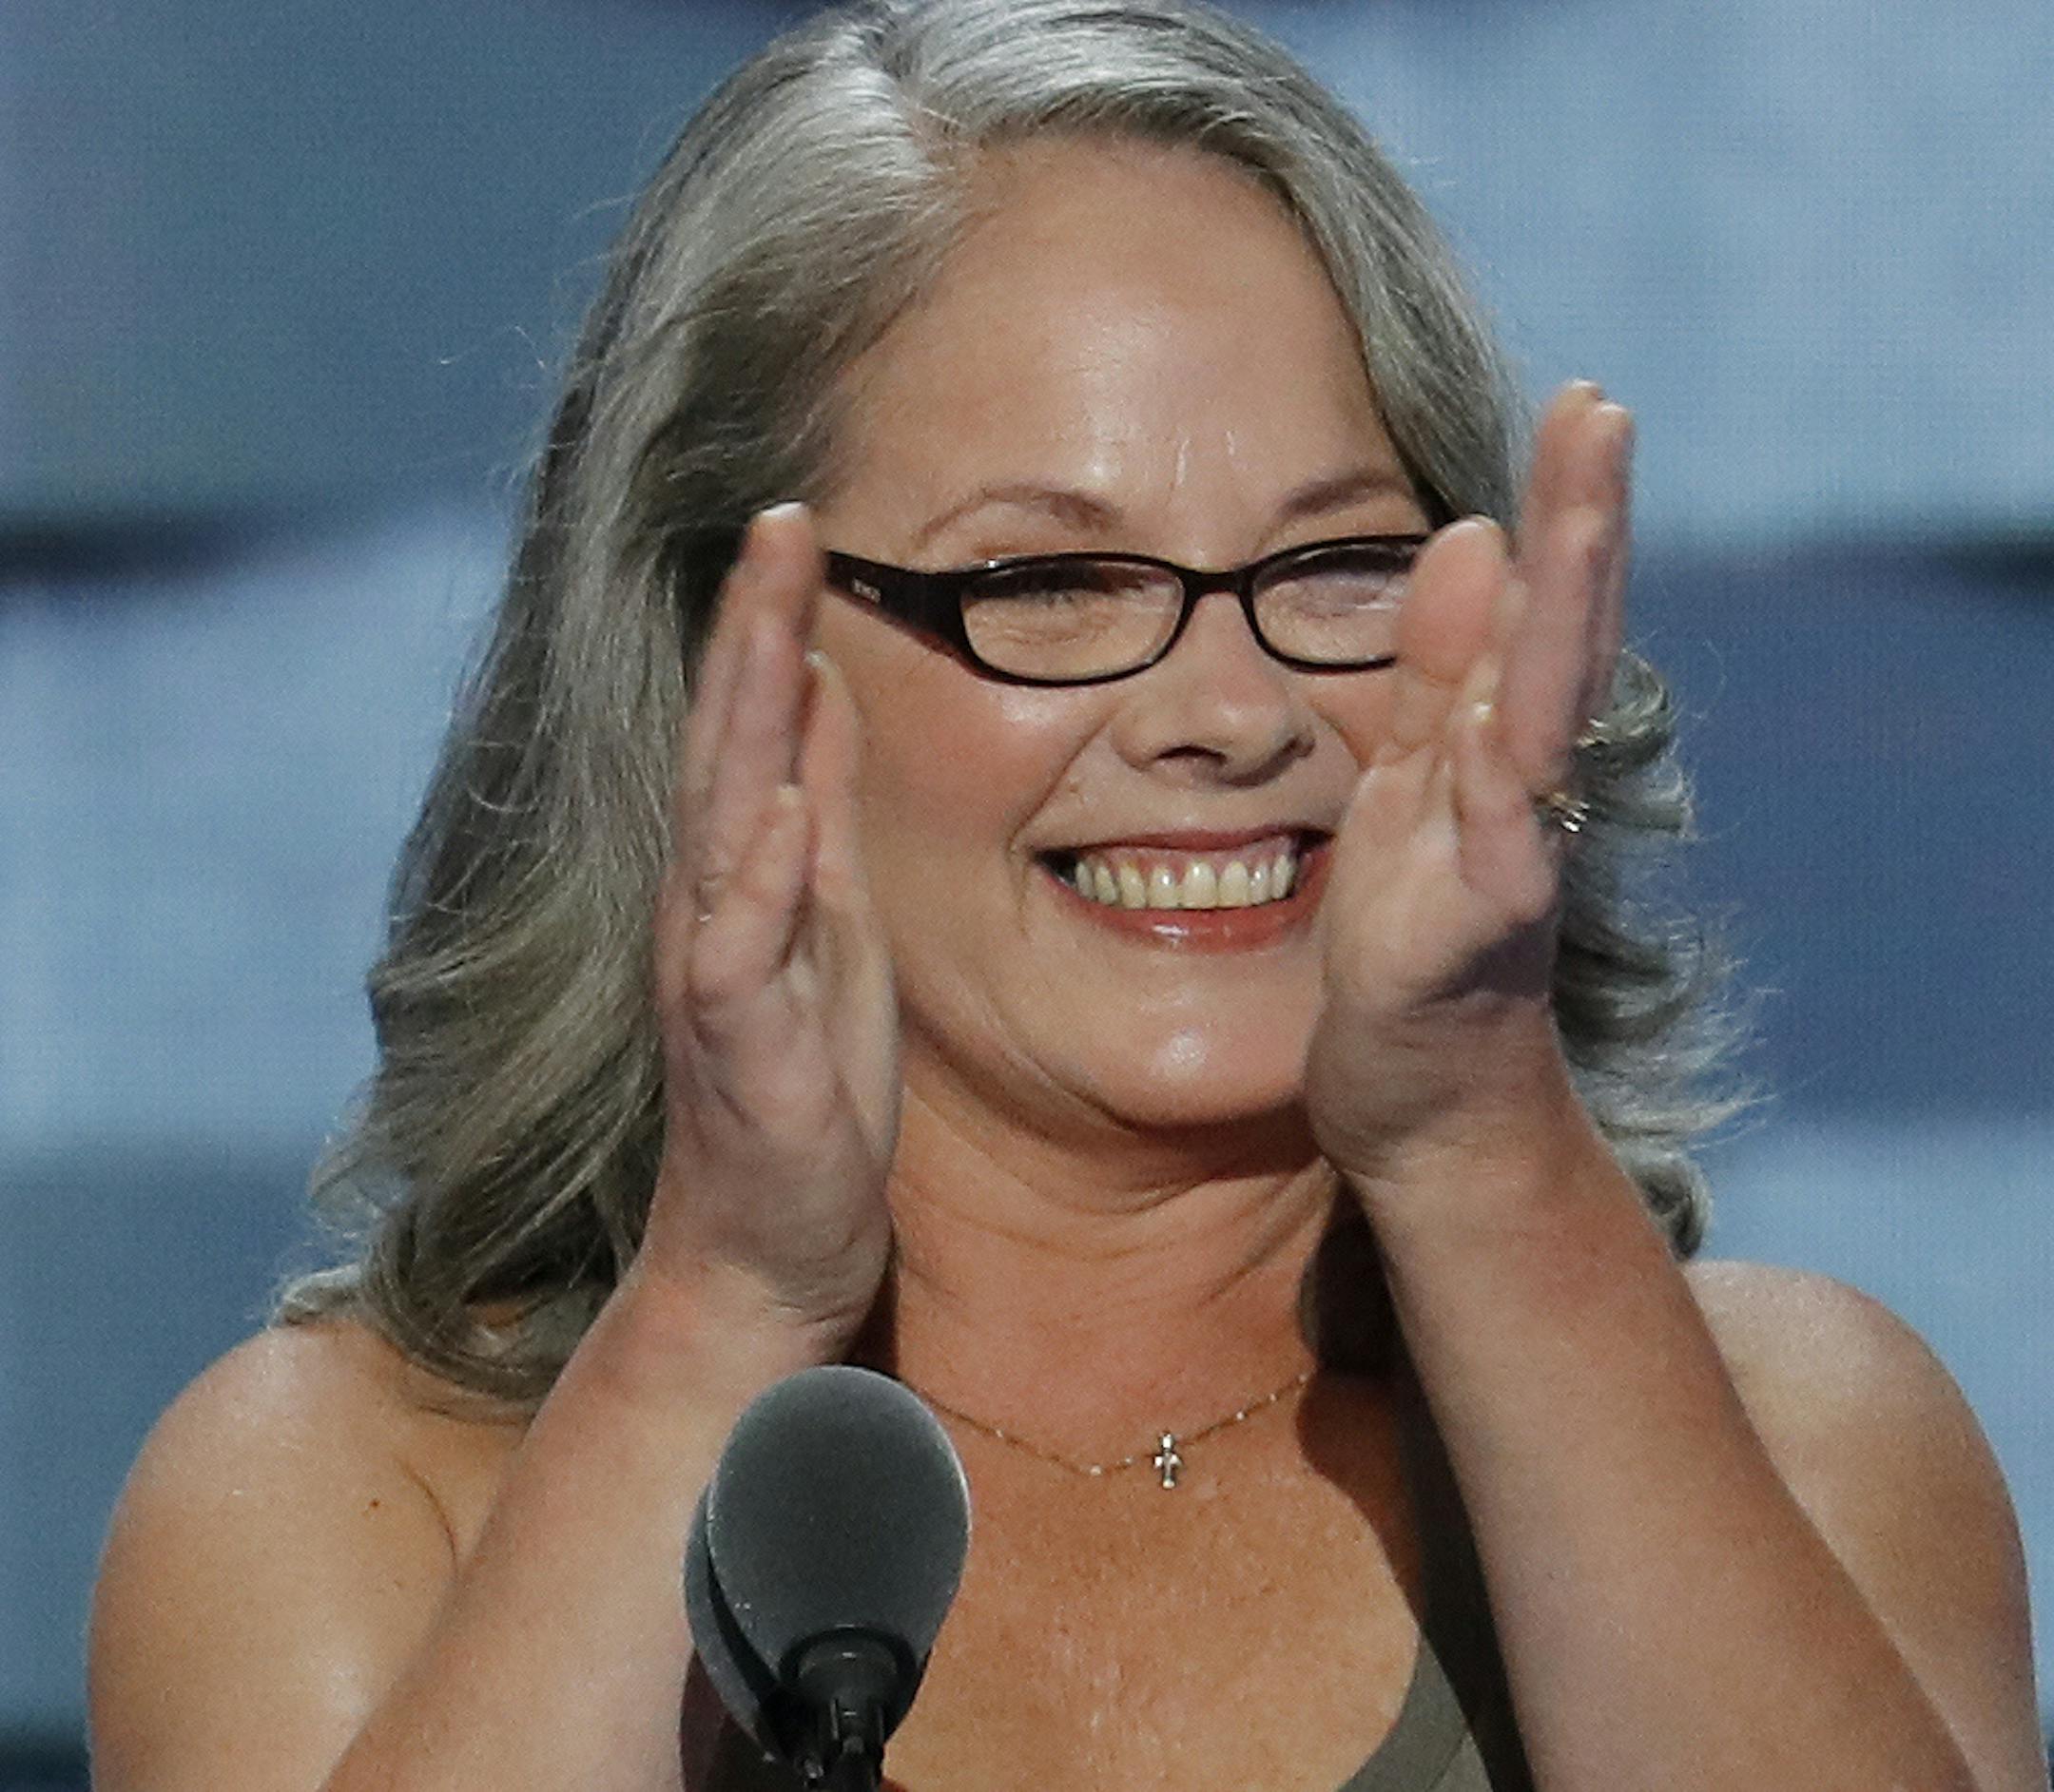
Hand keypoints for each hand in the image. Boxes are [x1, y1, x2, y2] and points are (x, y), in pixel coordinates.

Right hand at [640, 505, 898, 1349]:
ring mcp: (717, 980)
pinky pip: (740, 958)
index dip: (766, 624)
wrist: (767, 1248)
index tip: (795, 519)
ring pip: (721, 831)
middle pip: (725, 750)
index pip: (749, 728)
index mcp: (746, 876)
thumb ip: (820, 811)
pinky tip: (779, 813)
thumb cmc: (805, 1082)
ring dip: (740, 726)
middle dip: (749, 632)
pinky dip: (758, 884)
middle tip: (778, 519)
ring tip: (767, 621)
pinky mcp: (742, 1055)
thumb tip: (822, 686)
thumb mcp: (834, 922)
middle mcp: (713, 911)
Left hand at [1305, 383, 1630, 1179]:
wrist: (1421, 1103)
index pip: (1543, 611)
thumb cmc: (1414, 937)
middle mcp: (1525, 797)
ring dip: (1558, 627)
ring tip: (1572, 520)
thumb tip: (1476, 531)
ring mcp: (1506, 867)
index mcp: (1501, 750)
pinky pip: (1491, 860)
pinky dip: (1497, 794)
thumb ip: (1438, 669)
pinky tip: (1500, 726)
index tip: (1584, 401)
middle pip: (1561, 646)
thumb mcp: (1411, 780)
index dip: (1565, 509)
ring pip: (1538, 730)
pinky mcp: (1466, 944)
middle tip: (1602, 413)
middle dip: (1582, 529)